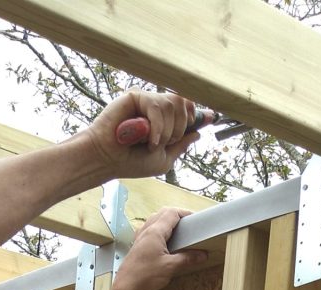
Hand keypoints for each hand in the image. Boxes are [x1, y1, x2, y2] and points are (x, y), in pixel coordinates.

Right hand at [79, 91, 200, 178]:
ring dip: (167, 130)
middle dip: (180, 128)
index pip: (188, 108)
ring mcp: (147, 101)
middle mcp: (157, 108)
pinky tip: (148, 139)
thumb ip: (181, 145)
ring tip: (152, 143)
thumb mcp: (163, 159)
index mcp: (164, 121)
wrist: (108, 160)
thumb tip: (198, 132)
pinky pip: (157, 105)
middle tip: (164, 143)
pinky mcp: (136, 96)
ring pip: (174, 105)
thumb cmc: (131, 162)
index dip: (199, 113)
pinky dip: (157, 125)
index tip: (212, 118)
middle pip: (185, 104)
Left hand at [108, 208, 207, 289]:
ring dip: (166, 221)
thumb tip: (202, 255)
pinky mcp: (137, 246)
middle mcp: (145, 231)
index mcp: (154, 232)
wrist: (126, 288)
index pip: (171, 213)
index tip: (194, 218)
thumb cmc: (144, 276)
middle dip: (176, 215)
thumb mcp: (170, 267)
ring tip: (177, 230)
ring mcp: (139, 238)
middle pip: (162, 213)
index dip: (184, 213)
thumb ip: (187, 259)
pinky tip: (162, 240)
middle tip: (187, 223)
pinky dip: (158, 230)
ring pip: (154, 220)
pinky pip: (148, 230)